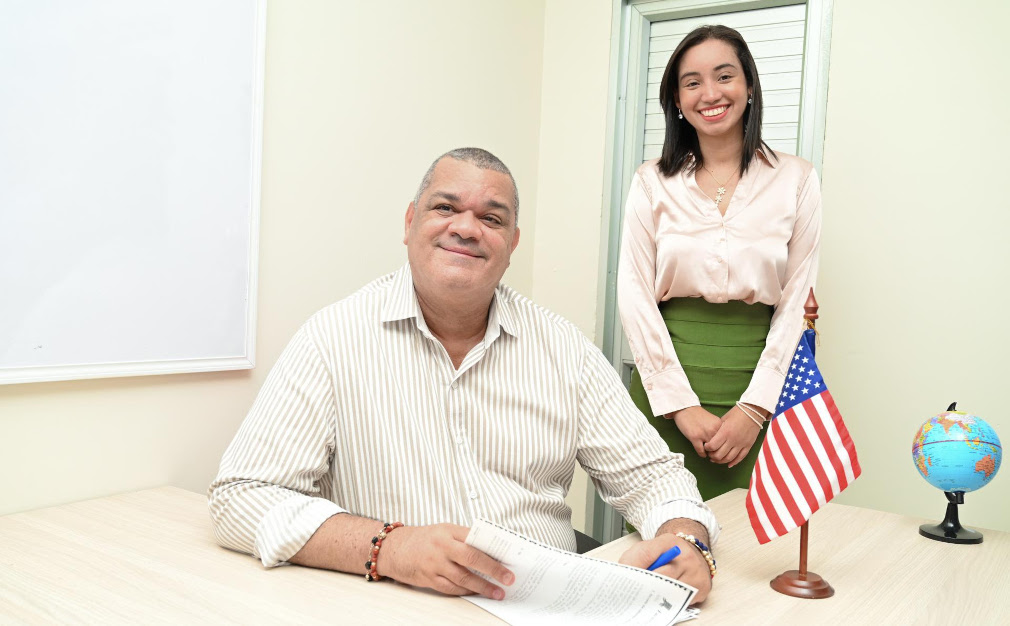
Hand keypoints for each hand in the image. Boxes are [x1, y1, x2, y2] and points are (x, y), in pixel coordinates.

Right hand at [378, 523, 514, 598]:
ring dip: (483, 586)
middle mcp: (442, 546)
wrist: (394, 548)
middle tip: (508, 578)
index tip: (509, 559)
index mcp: (449, 530)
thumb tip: (491, 552)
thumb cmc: (424, 539)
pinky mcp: (428, 578)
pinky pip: (451, 588)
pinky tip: (477, 592)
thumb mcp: (444, 531)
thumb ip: (464, 539)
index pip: (476, 539)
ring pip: (463, 577)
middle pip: (472, 558)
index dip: (493, 550)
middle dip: (493, 569)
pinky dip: (466, 591)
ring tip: (497, 592)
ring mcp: (434, 563)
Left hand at [618, 534, 711, 603]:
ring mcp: (697, 573)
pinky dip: (672, 601)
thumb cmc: (666, 553)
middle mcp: (687, 556)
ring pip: (670, 592)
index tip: (626, 579)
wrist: (691, 552)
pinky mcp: (703, 588)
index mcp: (669, 542)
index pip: (647, 555)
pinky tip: (667, 596)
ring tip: (649, 595)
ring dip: (658, 596)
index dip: (634, 568)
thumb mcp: (648, 547)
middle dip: (645, 586)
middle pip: (660, 577)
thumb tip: (625, 579)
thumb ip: (635, 558)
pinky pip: (682, 601)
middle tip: (634, 592)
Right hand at [667, 406, 721, 457]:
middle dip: (718, 452)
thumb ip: (718, 430)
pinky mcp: (694, 437)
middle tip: (716, 455)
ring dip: (710, 454)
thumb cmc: (699, 415)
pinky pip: (701, 451)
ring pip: (711, 450)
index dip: (724, 447)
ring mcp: (703, 434)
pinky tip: (702, 453)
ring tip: (709, 454)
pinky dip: (702, 454)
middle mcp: (713, 430)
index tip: (722, 450)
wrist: (685, 408)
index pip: (726, 440)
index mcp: (719, 425)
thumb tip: (721, 443)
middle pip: (720, 447)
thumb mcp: (713, 420)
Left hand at [704, 405, 765, 466]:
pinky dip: (734, 462)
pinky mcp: (748, 446)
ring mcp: (741, 444)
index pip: (712, 446)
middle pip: (720, 455)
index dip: (707, 448)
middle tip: (710, 455)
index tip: (706, 446)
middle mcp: (733, 440)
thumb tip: (711, 438)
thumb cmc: (737, 413)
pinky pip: (740, 458)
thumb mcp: (724, 419)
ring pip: (729, 458)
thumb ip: (718, 430)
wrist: (753, 412)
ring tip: (716, 460)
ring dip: (721, 461)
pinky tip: (729, 464)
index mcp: (725, 432)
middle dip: (712, 456)